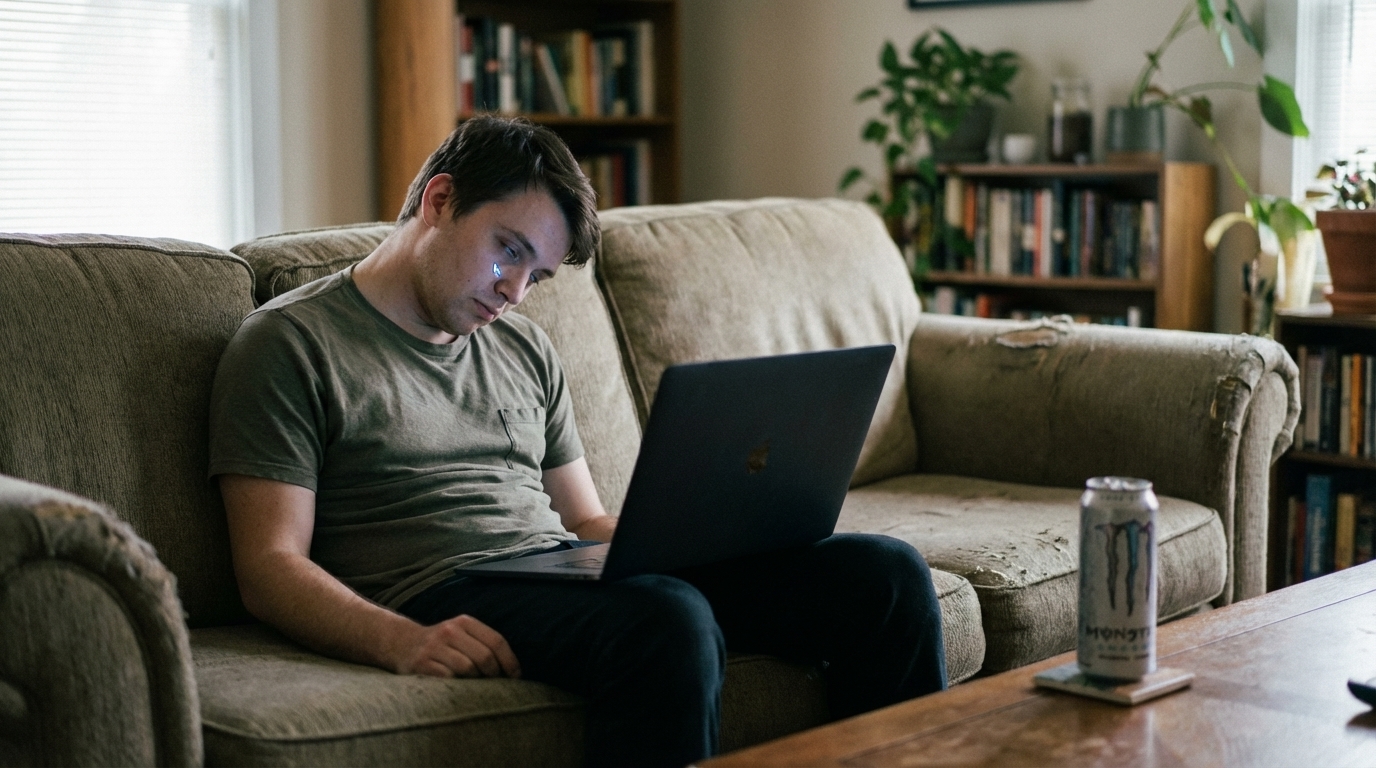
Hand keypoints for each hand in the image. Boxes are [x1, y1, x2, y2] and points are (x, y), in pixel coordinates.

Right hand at [391, 614, 521, 678]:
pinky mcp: (421, 664)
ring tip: (474, 685)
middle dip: (494, 674)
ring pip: (467, 669)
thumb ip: (483, 644)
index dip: (510, 661)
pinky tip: (456, 687)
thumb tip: (512, 670)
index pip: (496, 641)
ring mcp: (434, 647)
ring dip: (475, 682)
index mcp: (464, 622)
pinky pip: (448, 679)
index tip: (516, 677)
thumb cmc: (441, 644)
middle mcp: (450, 631)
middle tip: (494, 684)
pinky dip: (456, 686)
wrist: (402, 643)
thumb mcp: (461, 634)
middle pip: (484, 657)